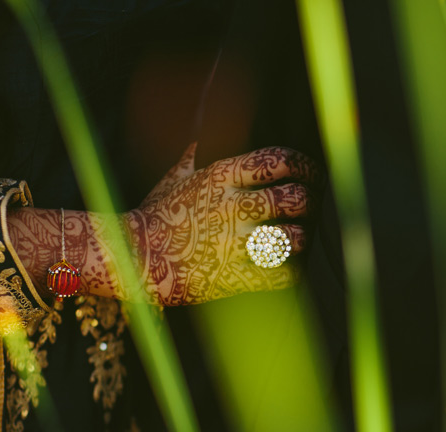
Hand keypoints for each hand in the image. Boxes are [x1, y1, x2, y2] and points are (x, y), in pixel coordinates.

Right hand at [124, 143, 318, 305]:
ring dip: (301, 238)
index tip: (311, 173)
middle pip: (292, 198)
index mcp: (220, 178)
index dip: (303, 165)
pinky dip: (292, 272)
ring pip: (292, 237)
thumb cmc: (152, 218)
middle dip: (308, 202)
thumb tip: (198, 141)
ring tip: (300, 238)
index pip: (276, 161)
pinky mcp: (235, 275)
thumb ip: (192, 160)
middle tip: (311, 206)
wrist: (134, 258)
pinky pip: (279, 275)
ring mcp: (235, 243)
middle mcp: (232, 207)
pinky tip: (292, 269)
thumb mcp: (172, 180)